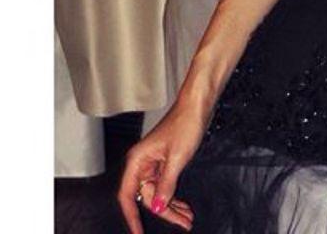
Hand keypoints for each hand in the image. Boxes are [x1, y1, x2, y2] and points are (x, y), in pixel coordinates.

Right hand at [117, 104, 205, 231]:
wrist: (198, 105)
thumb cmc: (185, 123)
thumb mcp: (177, 158)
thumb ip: (165, 185)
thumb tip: (156, 207)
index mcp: (137, 161)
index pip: (128, 196)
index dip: (131, 217)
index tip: (139, 233)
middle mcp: (142, 163)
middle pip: (147, 197)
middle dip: (164, 212)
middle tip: (182, 223)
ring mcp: (154, 163)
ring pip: (158, 193)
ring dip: (172, 206)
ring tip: (187, 218)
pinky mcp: (165, 162)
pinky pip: (166, 185)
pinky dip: (175, 196)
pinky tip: (184, 206)